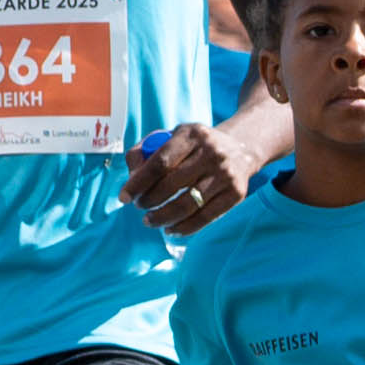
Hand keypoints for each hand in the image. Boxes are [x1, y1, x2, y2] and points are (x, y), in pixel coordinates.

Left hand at [123, 121, 252, 234]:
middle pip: (172, 185)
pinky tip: (171, 229)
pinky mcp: (236, 193)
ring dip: (164, 217)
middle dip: (149, 200)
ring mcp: (225, 174)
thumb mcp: (173, 136)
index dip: (138, 182)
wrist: (240, 149)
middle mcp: (211, 152)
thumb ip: (146, 151)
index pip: (159, 162)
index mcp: (191, 134)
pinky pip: (206, 217)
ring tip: (150, 221)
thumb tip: (131, 177)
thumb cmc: (196, 146)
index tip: (124, 197)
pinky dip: (185, 228)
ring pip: (188, 205)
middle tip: (139, 207)